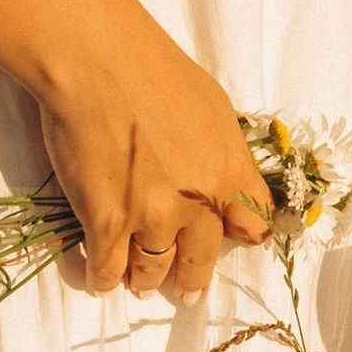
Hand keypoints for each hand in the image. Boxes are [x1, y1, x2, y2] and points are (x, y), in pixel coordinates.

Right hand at [35, 3, 273, 302]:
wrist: (98, 61)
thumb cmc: (154, 68)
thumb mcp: (213, 106)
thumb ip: (223, 151)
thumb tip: (221, 174)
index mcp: (230, 171)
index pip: (253, 225)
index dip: (241, 237)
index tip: (231, 243)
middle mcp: (198, 203)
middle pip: (203, 259)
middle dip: (192, 278)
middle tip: (186, 289)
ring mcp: (151, 217)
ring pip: (153, 270)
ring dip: (146, 279)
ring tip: (140, 283)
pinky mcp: (106, 223)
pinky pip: (107, 270)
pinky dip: (102, 279)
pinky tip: (100, 280)